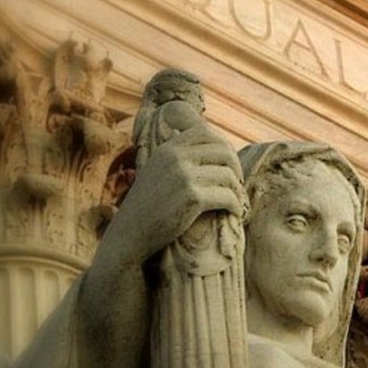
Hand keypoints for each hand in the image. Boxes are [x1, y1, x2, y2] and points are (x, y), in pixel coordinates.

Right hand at [98, 122, 247, 266]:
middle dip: (236, 169)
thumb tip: (181, 133)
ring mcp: (183, 176)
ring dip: (238, 191)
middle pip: (224, 152)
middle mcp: (175, 157)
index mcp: (167, 149)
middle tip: (237, 186)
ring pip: (229, 175)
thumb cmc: (146, 206)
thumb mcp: (155, 171)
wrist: (129, 235)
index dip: (224, 147)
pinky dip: (236, 206)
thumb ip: (173, 155)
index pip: (206, 132)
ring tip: (237, 202)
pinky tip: (234, 213)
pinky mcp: (192, 198)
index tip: (228, 165)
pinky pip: (228, 196)